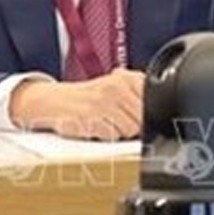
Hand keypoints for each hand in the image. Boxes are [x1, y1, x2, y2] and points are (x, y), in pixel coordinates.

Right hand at [9, 69, 144, 139]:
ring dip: (118, 132)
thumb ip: (138, 96)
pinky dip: (104, 136)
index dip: (146, 114)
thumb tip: (161, 115)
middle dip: (132, 126)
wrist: (52, 101)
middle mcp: (116, 87)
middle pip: (143, 120)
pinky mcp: (91, 119)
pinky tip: (94, 127)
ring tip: (105, 122)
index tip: (135, 114)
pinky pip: (111, 136)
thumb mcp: (116, 88)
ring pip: (129, 131)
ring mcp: (103, 102)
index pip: (153, 102)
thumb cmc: (88, 98)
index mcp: (126, 78)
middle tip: (115, 119)